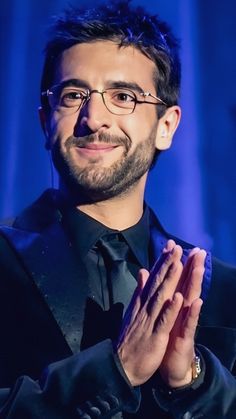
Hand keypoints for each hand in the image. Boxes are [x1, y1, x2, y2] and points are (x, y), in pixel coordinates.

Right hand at [116, 244, 183, 385]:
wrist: (121, 365)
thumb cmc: (130, 339)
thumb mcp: (133, 311)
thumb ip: (139, 291)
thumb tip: (143, 271)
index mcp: (140, 302)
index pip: (153, 278)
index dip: (162, 262)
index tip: (170, 246)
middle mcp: (144, 308)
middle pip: (157, 283)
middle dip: (167, 264)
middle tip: (176, 247)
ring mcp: (149, 321)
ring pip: (160, 297)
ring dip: (169, 280)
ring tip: (177, 263)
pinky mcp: (155, 336)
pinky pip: (163, 321)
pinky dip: (170, 309)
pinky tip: (177, 298)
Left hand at [159, 241, 205, 387]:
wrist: (170, 366)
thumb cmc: (166, 338)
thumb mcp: (160, 314)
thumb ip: (158, 295)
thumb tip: (152, 276)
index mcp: (173, 304)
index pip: (176, 280)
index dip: (176, 262)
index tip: (176, 244)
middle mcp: (181, 311)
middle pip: (187, 286)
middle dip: (192, 267)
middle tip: (199, 250)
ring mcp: (184, 323)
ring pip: (190, 300)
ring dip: (194, 284)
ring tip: (198, 268)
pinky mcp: (185, 338)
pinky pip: (189, 324)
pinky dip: (191, 312)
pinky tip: (195, 301)